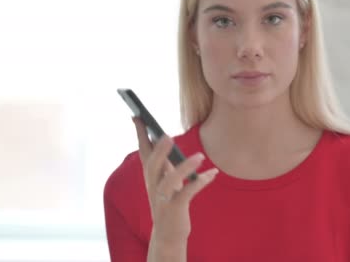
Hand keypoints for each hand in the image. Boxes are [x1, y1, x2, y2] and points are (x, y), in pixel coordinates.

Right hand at [132, 117, 218, 244]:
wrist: (168, 234)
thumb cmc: (168, 202)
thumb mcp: (164, 181)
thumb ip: (164, 163)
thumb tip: (164, 139)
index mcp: (150, 176)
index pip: (142, 152)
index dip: (139, 134)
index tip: (136, 115)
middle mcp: (153, 186)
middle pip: (152, 166)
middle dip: (158, 151)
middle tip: (166, 136)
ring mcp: (163, 199)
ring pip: (169, 182)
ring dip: (184, 168)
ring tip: (200, 156)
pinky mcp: (175, 209)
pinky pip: (187, 194)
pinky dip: (200, 182)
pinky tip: (213, 173)